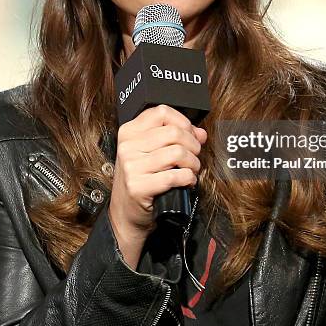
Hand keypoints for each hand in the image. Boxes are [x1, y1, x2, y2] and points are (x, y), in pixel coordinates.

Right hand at [108, 104, 206, 268]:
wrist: (125, 214)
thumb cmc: (141, 179)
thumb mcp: (151, 152)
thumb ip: (174, 138)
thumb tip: (200, 133)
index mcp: (129, 132)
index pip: (161, 112)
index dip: (183, 122)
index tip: (191, 134)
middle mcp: (127, 146)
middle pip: (174, 132)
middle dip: (193, 145)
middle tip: (194, 156)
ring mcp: (131, 166)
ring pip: (177, 152)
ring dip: (193, 163)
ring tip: (192, 170)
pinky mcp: (138, 186)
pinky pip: (175, 176)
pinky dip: (188, 178)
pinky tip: (187, 182)